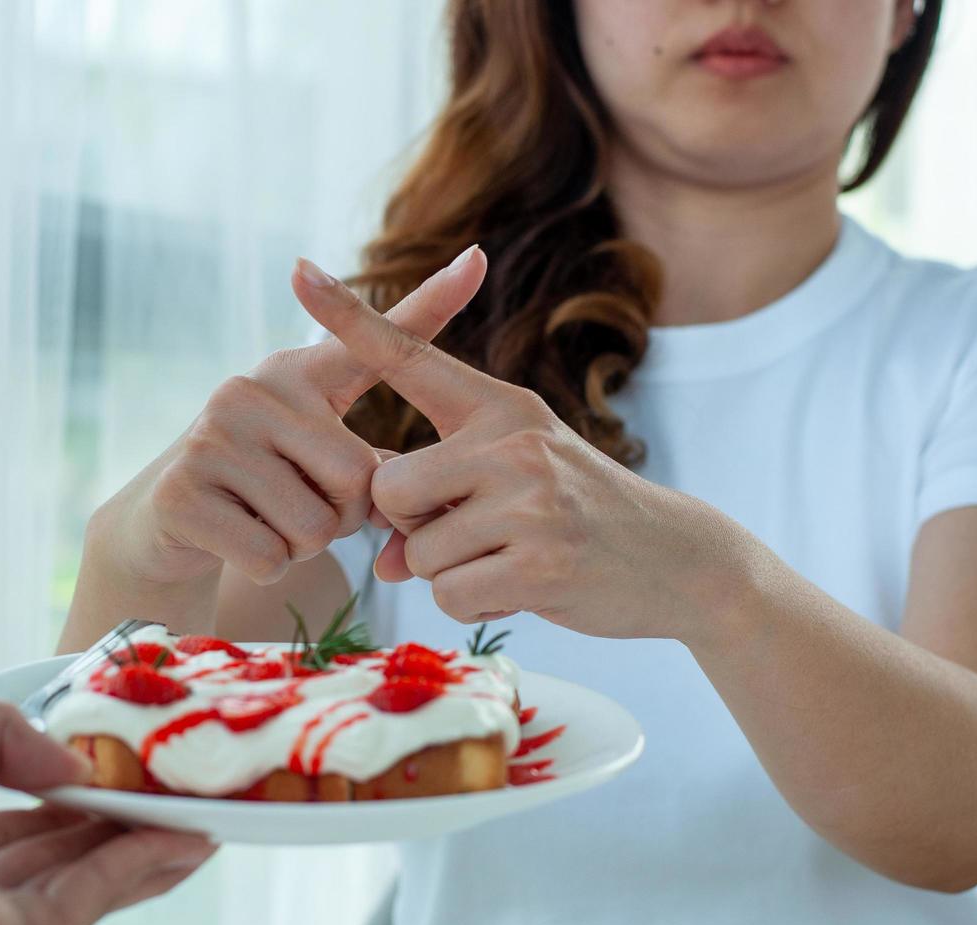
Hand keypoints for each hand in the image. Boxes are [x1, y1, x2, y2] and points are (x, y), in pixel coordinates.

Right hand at [100, 245, 487, 588]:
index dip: (430, 302)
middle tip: (298, 509)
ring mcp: (212, 434)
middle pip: (356, 479)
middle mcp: (252, 387)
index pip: (370, 341)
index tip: (477, 257)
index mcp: (298, 374)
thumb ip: (368, 465)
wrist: (162, 520)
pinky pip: (269, 554)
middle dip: (340, 519)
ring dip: (302, 548)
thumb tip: (412, 494)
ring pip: (314, 526)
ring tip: (266, 522)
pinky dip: (266, 567)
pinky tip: (237, 541)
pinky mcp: (183, 489)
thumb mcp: (312, 459)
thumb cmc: (261, 488)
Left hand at [293, 266, 744, 642]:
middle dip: (409, 525)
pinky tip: (519, 586)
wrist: (677, 559)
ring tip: (507, 556)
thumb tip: (383, 562)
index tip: (298, 269)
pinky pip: (449, 595)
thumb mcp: (515, 476)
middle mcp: (512, 441)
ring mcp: (529, 502)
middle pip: (388, 489)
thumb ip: (438, 500)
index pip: (409, 356)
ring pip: (417, 553)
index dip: (349, 318)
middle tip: (466, 529)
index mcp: (499, 405)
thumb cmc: (577, 512)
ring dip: (446, 570)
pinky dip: (471, 602)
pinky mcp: (540, 564)